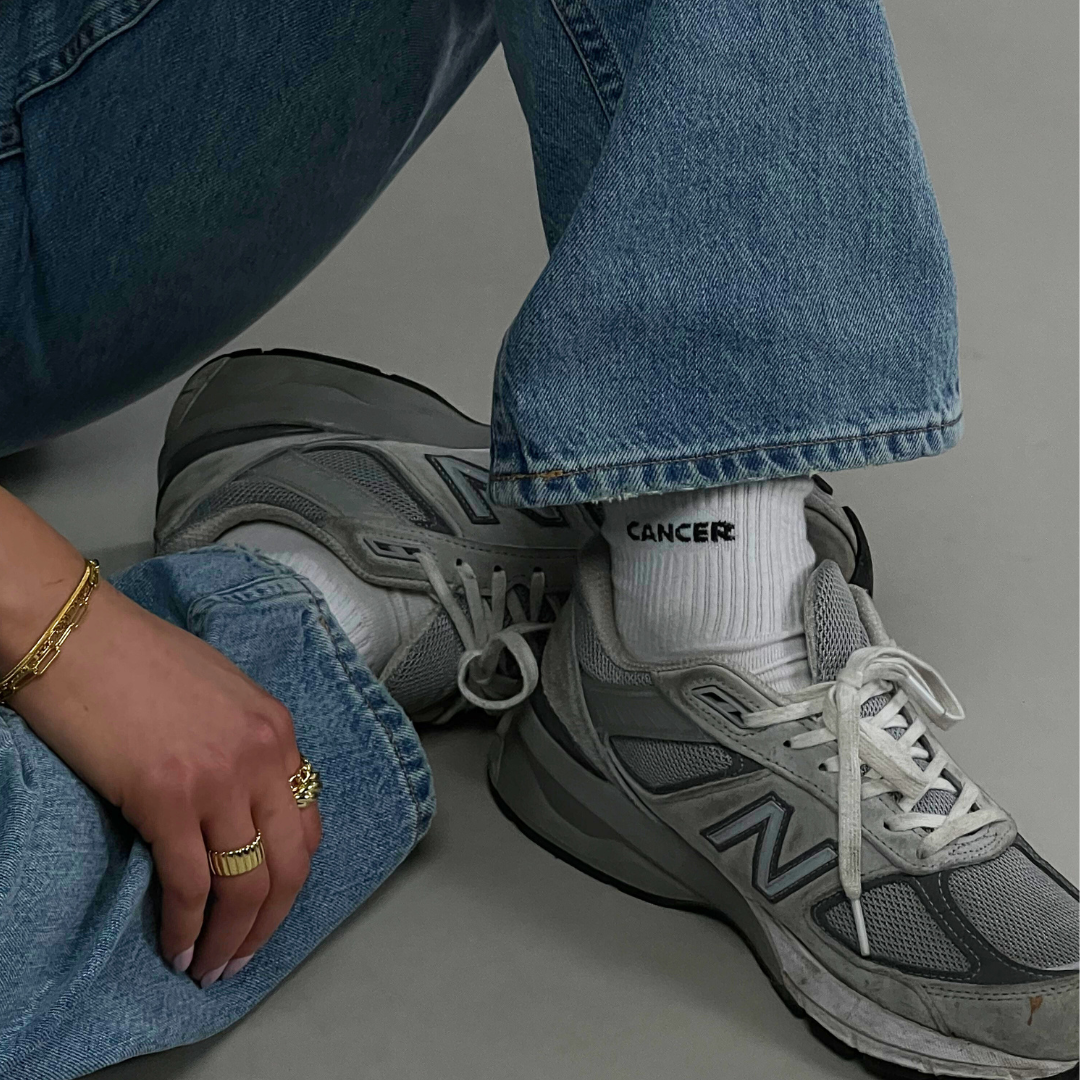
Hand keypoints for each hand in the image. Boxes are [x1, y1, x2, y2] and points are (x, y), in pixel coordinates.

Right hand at [7, 558, 320, 986]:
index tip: (272, 904)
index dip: (292, 875)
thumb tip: (247, 797)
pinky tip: (177, 947)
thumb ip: (246, 744)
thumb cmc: (142, 657)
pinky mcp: (166, 799)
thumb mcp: (223, 693)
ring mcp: (218, 779)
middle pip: (289, 863)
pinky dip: (185, 926)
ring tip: (211, 967)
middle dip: (270, 921)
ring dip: (231, 937)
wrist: (79, 635)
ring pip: (245, 883)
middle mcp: (262, 756)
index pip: (308, 822)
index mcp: (278, 729)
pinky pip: (188, 883)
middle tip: (245, 956)